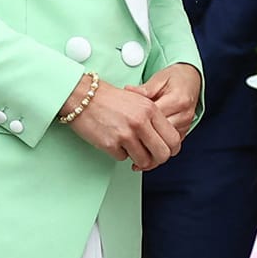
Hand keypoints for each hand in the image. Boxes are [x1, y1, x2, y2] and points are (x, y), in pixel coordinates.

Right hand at [63, 76, 181, 170]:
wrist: (82, 96)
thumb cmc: (108, 99)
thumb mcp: (139, 101)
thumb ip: (153, 120)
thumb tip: (163, 141)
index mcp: (151, 110)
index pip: (173, 138)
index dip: (171, 150)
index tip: (164, 151)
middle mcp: (140, 122)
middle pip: (162, 154)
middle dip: (157, 160)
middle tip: (149, 158)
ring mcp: (126, 134)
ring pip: (144, 161)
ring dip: (138, 159)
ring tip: (130, 149)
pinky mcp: (110, 144)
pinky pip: (123, 158)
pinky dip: (119, 153)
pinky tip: (114, 141)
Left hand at [126, 62, 200, 137]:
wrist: (192, 81)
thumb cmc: (175, 79)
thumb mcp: (159, 79)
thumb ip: (145, 88)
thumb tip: (128, 90)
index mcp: (178, 100)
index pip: (154, 115)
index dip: (139, 117)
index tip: (127, 117)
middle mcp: (184, 114)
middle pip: (159, 130)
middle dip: (143, 129)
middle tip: (129, 126)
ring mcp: (186, 125)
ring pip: (163, 138)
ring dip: (150, 136)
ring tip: (137, 131)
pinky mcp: (185, 131)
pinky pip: (168, 141)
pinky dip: (157, 138)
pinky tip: (148, 134)